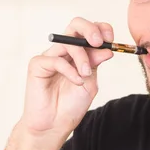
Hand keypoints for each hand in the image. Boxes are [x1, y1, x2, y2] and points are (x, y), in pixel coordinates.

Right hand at [18, 17, 114, 139]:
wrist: (55, 124)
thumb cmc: (72, 104)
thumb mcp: (91, 82)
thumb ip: (97, 64)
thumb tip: (107, 49)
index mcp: (80, 53)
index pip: (90, 31)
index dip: (102, 29)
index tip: (111, 40)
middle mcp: (65, 51)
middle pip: (76, 25)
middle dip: (90, 30)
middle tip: (98, 42)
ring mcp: (50, 56)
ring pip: (68, 43)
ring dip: (82, 58)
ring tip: (86, 74)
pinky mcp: (37, 65)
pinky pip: (55, 59)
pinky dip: (69, 70)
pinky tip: (76, 81)